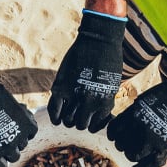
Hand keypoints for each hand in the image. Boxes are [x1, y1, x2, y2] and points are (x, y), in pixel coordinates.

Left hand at [0, 64, 37, 166]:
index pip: (2, 166)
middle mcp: (8, 147)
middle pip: (14, 156)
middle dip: (9, 150)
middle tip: (4, 140)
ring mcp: (19, 134)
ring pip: (23, 143)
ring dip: (17, 137)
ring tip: (8, 127)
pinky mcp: (27, 122)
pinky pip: (32, 131)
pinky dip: (27, 128)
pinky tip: (18, 122)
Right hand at [48, 11, 126, 131]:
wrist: (99, 40)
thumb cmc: (109, 61)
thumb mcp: (112, 86)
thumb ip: (104, 103)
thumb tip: (101, 118)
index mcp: (104, 102)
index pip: (95, 126)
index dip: (91, 124)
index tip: (90, 118)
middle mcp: (90, 102)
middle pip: (80, 125)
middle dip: (79, 121)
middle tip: (78, 114)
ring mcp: (74, 95)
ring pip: (67, 121)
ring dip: (67, 119)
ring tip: (69, 112)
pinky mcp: (61, 87)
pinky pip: (54, 111)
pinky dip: (55, 117)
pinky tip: (57, 117)